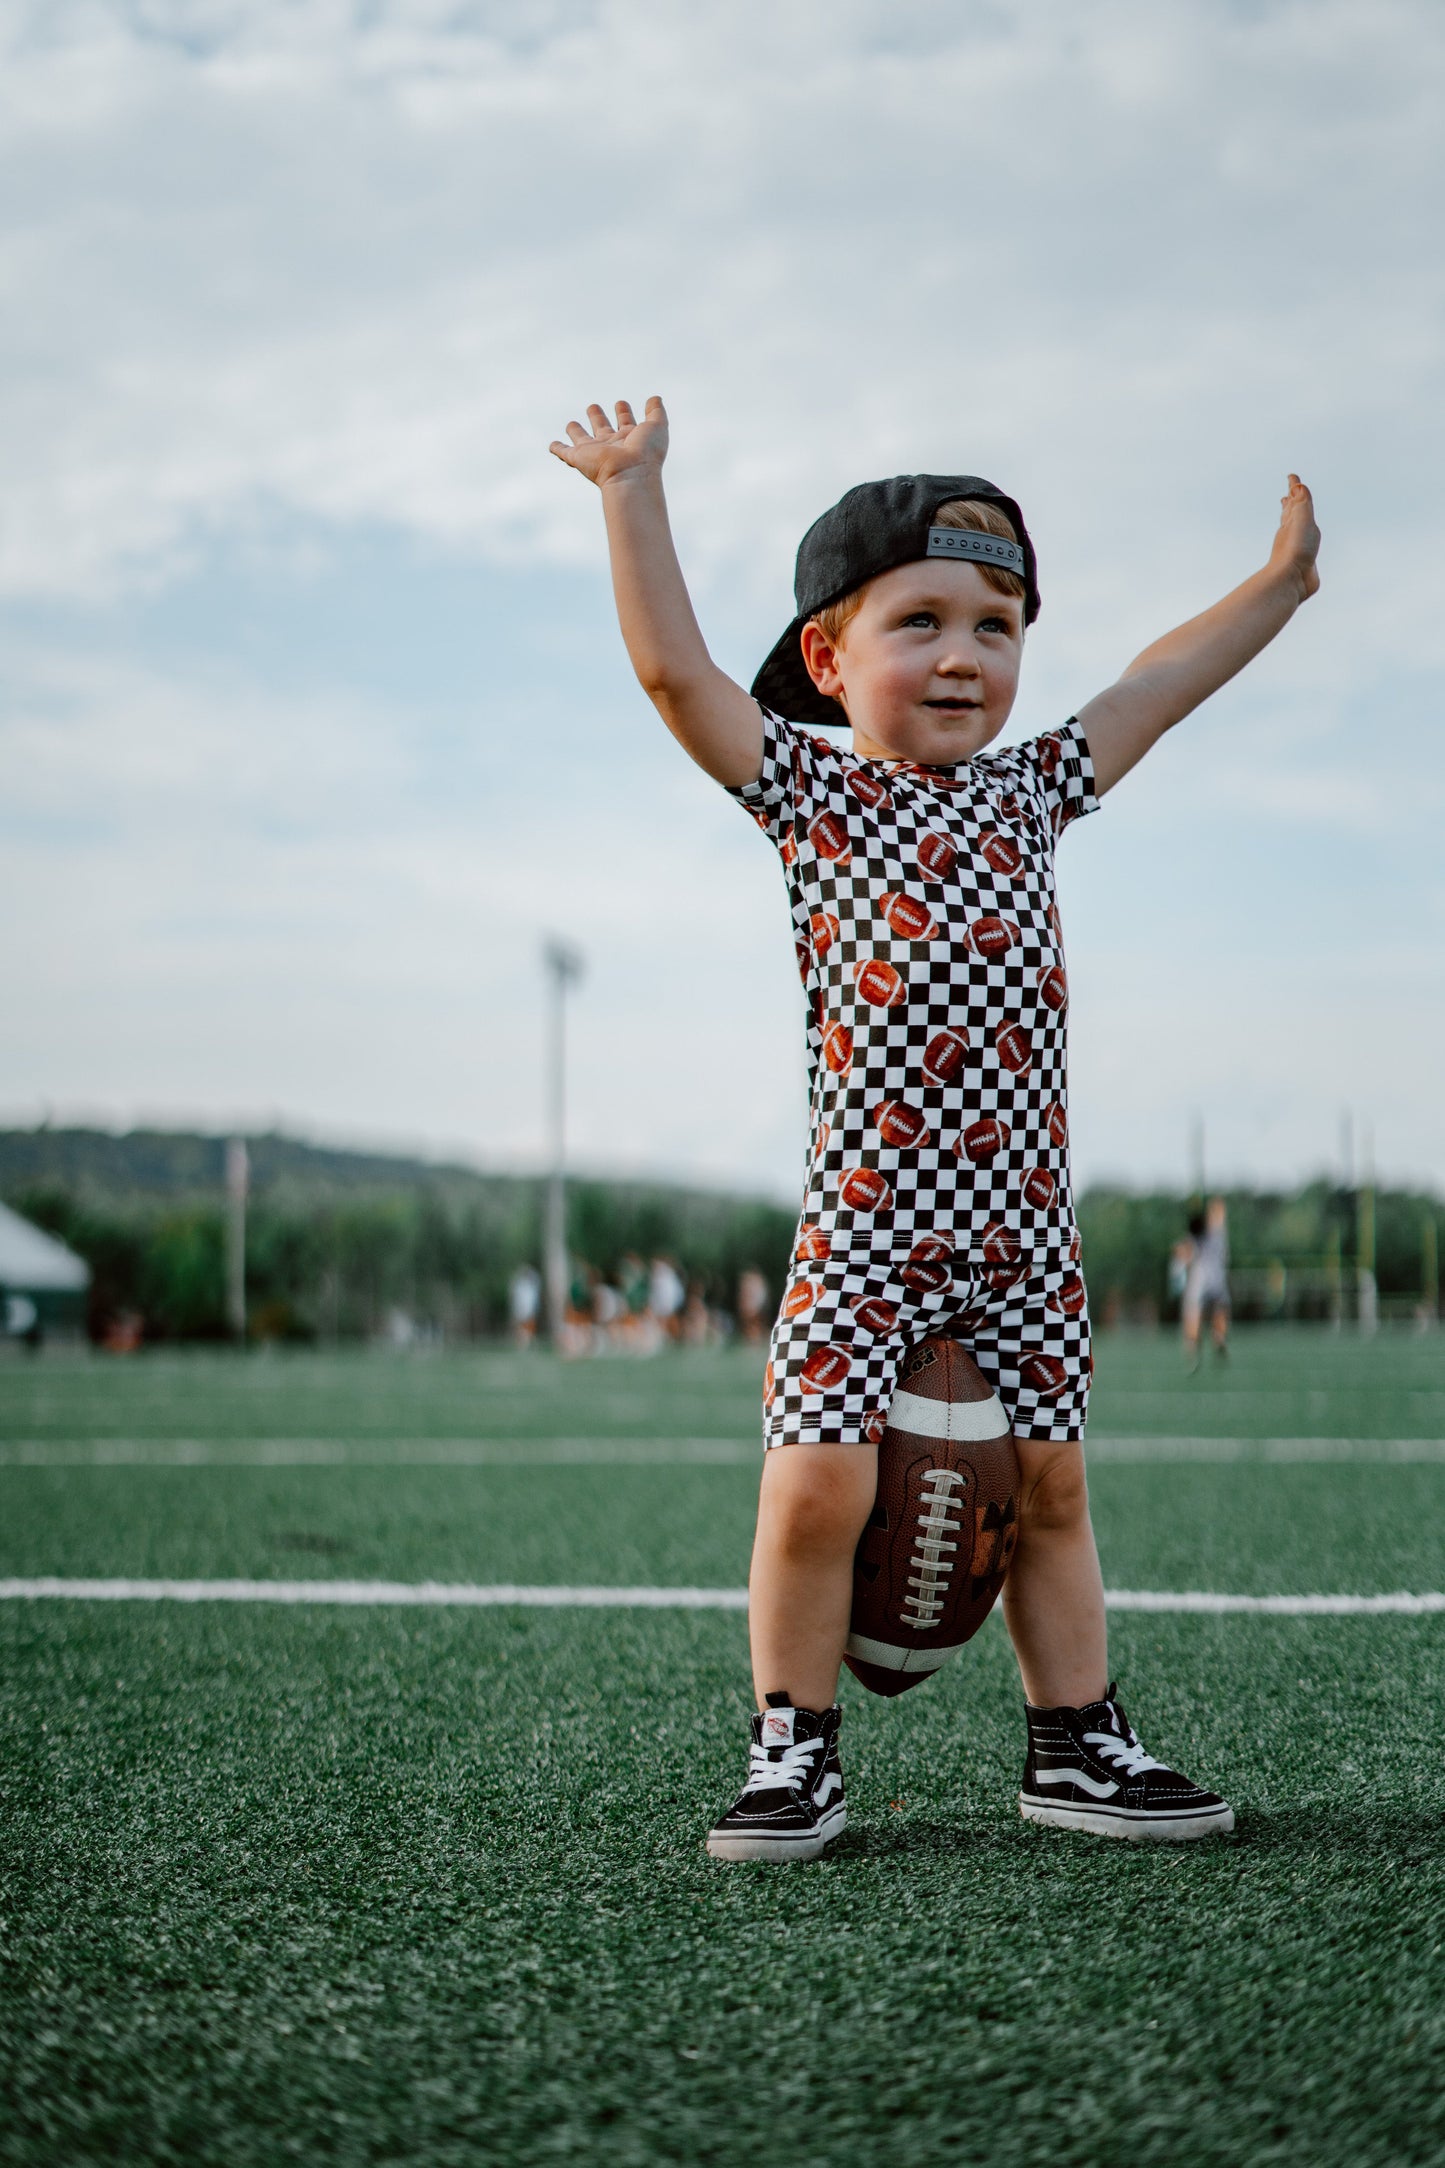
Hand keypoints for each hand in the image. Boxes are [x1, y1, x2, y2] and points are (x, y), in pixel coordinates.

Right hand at [549, 397, 667, 487]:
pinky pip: (564, 452)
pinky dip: (557, 448)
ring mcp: (594, 452)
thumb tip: (654, 398)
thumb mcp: (657, 425)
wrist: (631, 474)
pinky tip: (552, 445)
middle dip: (597, 417)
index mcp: (629, 437)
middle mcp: (611, 444)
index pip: (625, 421)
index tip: (621, 403)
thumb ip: (656, 410)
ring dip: (576, 431)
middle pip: (601, 428)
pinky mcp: (579, 458)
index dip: (623, 411)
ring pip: (581, 439)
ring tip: (571, 424)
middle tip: (593, 408)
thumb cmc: (647, 452)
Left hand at [1268, 473, 1319, 600]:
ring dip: (1294, 519)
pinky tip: (1303, 544)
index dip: (1294, 488)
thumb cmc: (1295, 549)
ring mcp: (1297, 548)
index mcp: (1291, 521)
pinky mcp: (1304, 562)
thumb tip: (1297, 486)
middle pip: (1291, 513)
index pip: (1293, 500)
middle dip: (1291, 502)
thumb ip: (1300, 503)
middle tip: (1288, 493)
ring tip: (1290, 513)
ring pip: (1295, 529)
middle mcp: (1292, 533)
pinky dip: (1303, 541)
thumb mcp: (1300, 520)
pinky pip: (1304, 547)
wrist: (1291, 579)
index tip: (1292, 477)